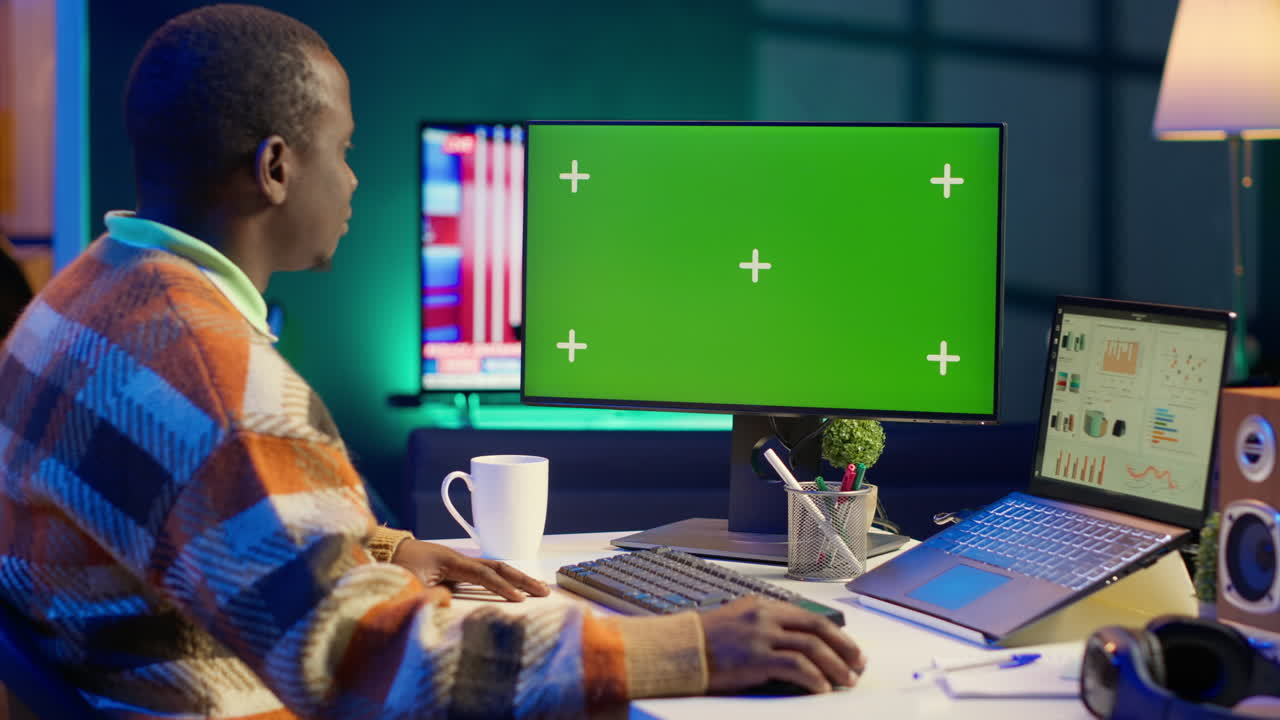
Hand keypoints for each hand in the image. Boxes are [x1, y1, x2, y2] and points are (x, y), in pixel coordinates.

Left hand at [390, 540, 550, 601]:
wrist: (383, 551)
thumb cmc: (394, 568)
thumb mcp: (407, 583)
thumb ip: (428, 594)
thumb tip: (449, 602)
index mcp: (450, 561)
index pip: (484, 575)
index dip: (502, 587)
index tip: (520, 600)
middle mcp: (459, 558)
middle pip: (498, 566)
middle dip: (522, 579)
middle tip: (544, 591)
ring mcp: (459, 562)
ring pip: (495, 568)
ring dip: (516, 578)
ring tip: (538, 588)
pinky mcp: (456, 569)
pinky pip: (486, 574)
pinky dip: (504, 580)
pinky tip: (514, 587)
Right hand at [700, 596, 865, 693]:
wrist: (678, 650)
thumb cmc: (704, 642)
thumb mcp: (738, 623)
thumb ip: (765, 627)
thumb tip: (796, 643)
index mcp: (763, 607)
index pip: (809, 616)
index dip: (835, 634)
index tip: (850, 648)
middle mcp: (765, 617)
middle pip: (817, 628)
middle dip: (844, 647)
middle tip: (858, 664)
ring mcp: (760, 637)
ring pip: (811, 647)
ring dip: (834, 666)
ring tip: (846, 681)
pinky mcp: (754, 659)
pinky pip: (795, 666)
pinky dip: (813, 677)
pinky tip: (822, 688)